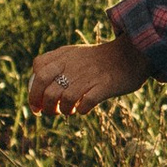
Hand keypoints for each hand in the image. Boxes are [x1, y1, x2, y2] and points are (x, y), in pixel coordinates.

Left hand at [27, 31, 149, 116]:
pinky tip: (84, 109)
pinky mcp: (104, 85)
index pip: (38, 70)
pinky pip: (86, 103)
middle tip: (52, 112)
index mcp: (65, 56)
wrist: (132, 54)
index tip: (38, 103)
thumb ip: (55, 65)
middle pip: (47, 89)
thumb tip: (38, 90)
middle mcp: (74, 65)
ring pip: (64, 99)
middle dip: (45, 106)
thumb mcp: (75, 54)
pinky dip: (82, 110)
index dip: (34, 91)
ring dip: (64, 110)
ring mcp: (89, 75)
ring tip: (70, 111)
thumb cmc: (100, 60)